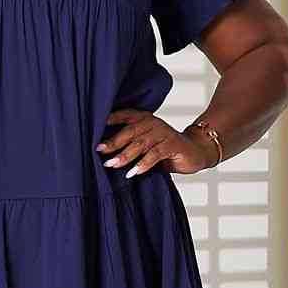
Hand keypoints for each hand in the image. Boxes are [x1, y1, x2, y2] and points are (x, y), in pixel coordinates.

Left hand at [96, 108, 217, 175]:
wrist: (194, 152)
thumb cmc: (165, 149)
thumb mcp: (145, 145)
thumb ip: (129, 145)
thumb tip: (104, 154)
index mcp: (144, 119)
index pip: (124, 115)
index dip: (110, 119)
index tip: (93, 129)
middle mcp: (153, 122)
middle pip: (130, 131)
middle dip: (113, 142)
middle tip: (100, 150)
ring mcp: (163, 133)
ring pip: (140, 143)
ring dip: (125, 155)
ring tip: (112, 164)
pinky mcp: (172, 144)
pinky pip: (155, 154)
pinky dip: (143, 164)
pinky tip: (134, 172)